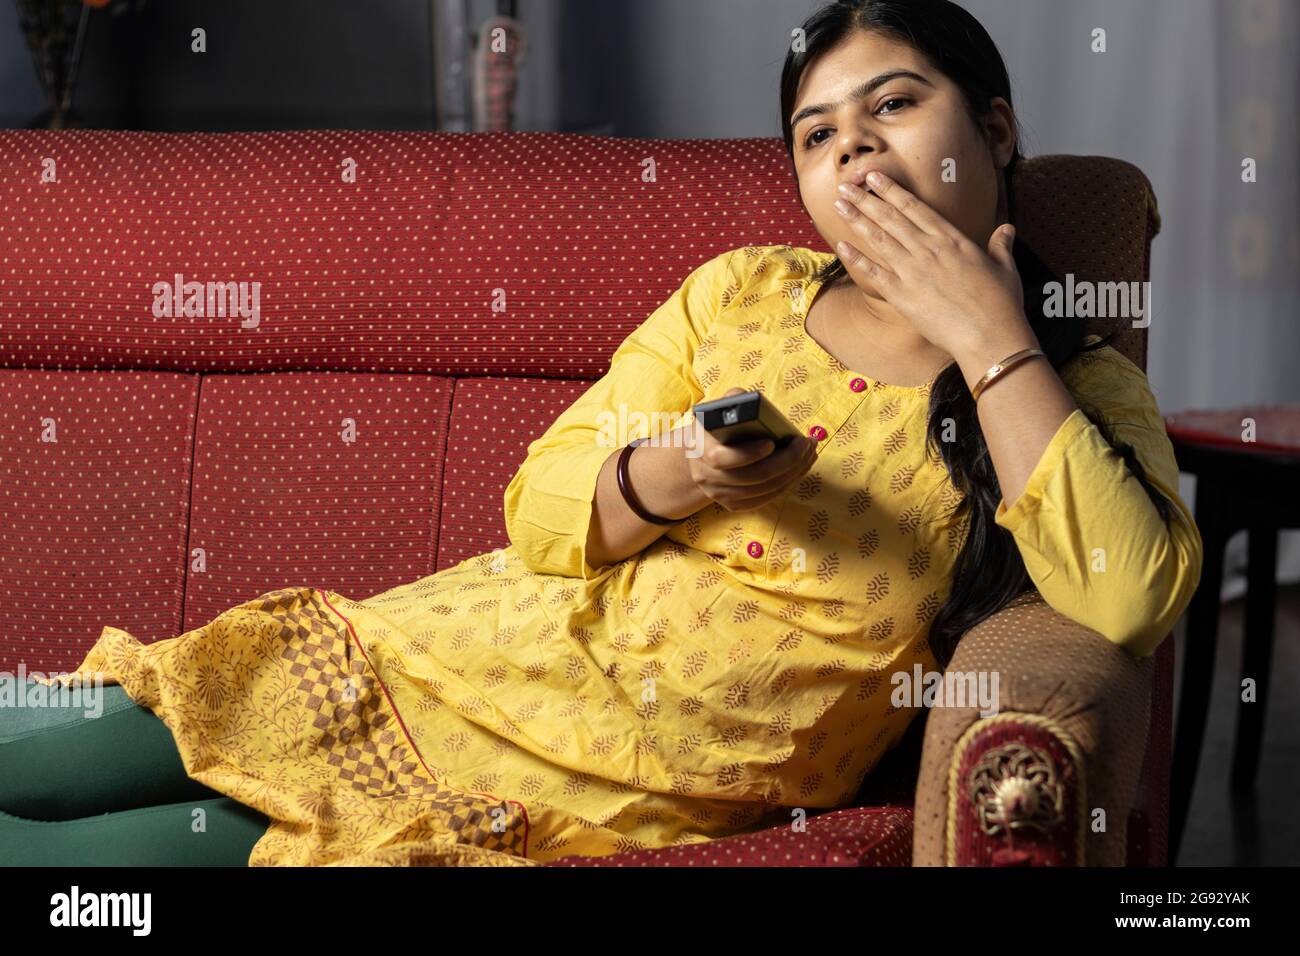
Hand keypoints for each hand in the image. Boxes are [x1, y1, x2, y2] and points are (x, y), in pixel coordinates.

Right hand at [685, 388, 815, 511]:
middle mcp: (706, 477)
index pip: (723, 459)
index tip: (771, 442)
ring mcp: (719, 494)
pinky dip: (788, 484)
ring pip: (764, 490)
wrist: (700, 454)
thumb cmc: (715, 426)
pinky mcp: (733, 504)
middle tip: (805, 444)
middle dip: (785, 461)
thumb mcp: (717, 409)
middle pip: (752, 477)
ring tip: (809, 453)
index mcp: (699, 449)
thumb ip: (733, 401)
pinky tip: (800, 468)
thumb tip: (753, 402)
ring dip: (793, 472)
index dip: (749, 454)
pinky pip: (766, 498)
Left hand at [832, 171, 1034, 359]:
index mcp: (952, 239)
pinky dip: (856, 258)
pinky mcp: (902, 295)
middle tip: (846, 185)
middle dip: (866, 199)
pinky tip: (840, 245)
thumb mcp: (1004, 268)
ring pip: (879, 239)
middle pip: (891, 218)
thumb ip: (1000, 245)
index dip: (892, 191)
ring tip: (840, 204)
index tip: (875, 178)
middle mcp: (928, 250)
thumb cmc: (1000, 304)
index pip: (915, 208)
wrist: (989, 335)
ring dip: (857, 219)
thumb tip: (1007, 229)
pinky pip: (873, 273)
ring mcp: (912, 271)